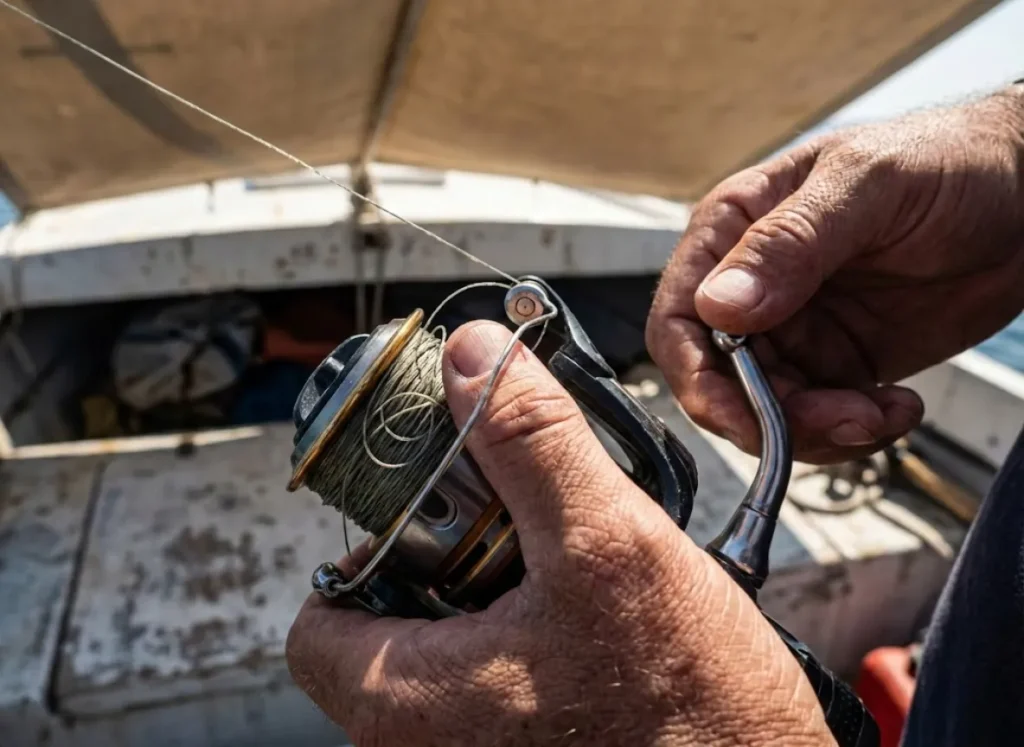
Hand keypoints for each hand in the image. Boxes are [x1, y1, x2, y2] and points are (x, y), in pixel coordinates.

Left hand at [287, 321, 831, 745]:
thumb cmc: (694, 718)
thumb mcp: (609, 547)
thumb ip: (532, 444)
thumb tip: (473, 357)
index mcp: (407, 707)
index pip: (317, 620)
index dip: (363, 548)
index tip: (421, 516)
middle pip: (388, 627)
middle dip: (448, 563)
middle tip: (515, 534)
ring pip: (448, 654)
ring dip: (498, 595)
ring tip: (567, 574)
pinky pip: (496, 687)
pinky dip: (531, 636)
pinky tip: (592, 618)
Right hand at [648, 84, 1023, 463]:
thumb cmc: (947, 159)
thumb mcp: (867, 187)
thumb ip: (790, 243)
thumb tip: (717, 305)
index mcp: (736, 231)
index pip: (679, 315)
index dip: (695, 374)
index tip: (739, 412)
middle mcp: (754, 285)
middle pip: (718, 378)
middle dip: (768, 414)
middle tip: (838, 419)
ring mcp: (796, 328)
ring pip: (767, 409)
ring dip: (817, 430)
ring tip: (879, 413)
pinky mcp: (840, 362)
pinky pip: (819, 419)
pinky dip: (853, 432)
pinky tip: (896, 407)